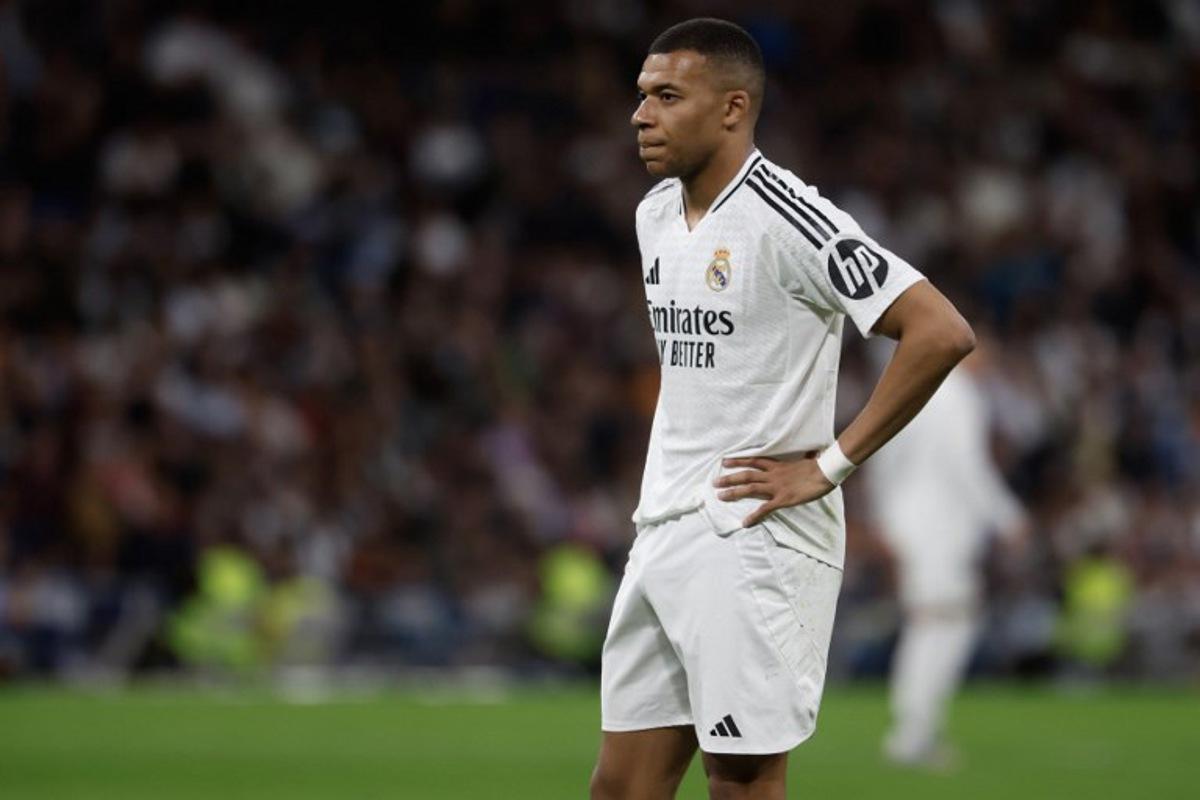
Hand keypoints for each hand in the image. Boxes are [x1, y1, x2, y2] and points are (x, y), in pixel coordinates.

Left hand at [713, 455, 835, 527]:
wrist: (826, 471)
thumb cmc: (819, 466)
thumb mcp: (807, 459)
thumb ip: (803, 458)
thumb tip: (811, 453)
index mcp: (778, 466)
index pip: (753, 461)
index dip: (738, 461)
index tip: (725, 461)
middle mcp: (773, 475)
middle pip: (746, 475)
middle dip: (729, 478)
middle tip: (714, 482)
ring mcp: (776, 487)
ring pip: (750, 489)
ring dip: (734, 493)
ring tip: (719, 496)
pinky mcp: (783, 499)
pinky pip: (765, 509)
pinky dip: (754, 516)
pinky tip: (744, 523)